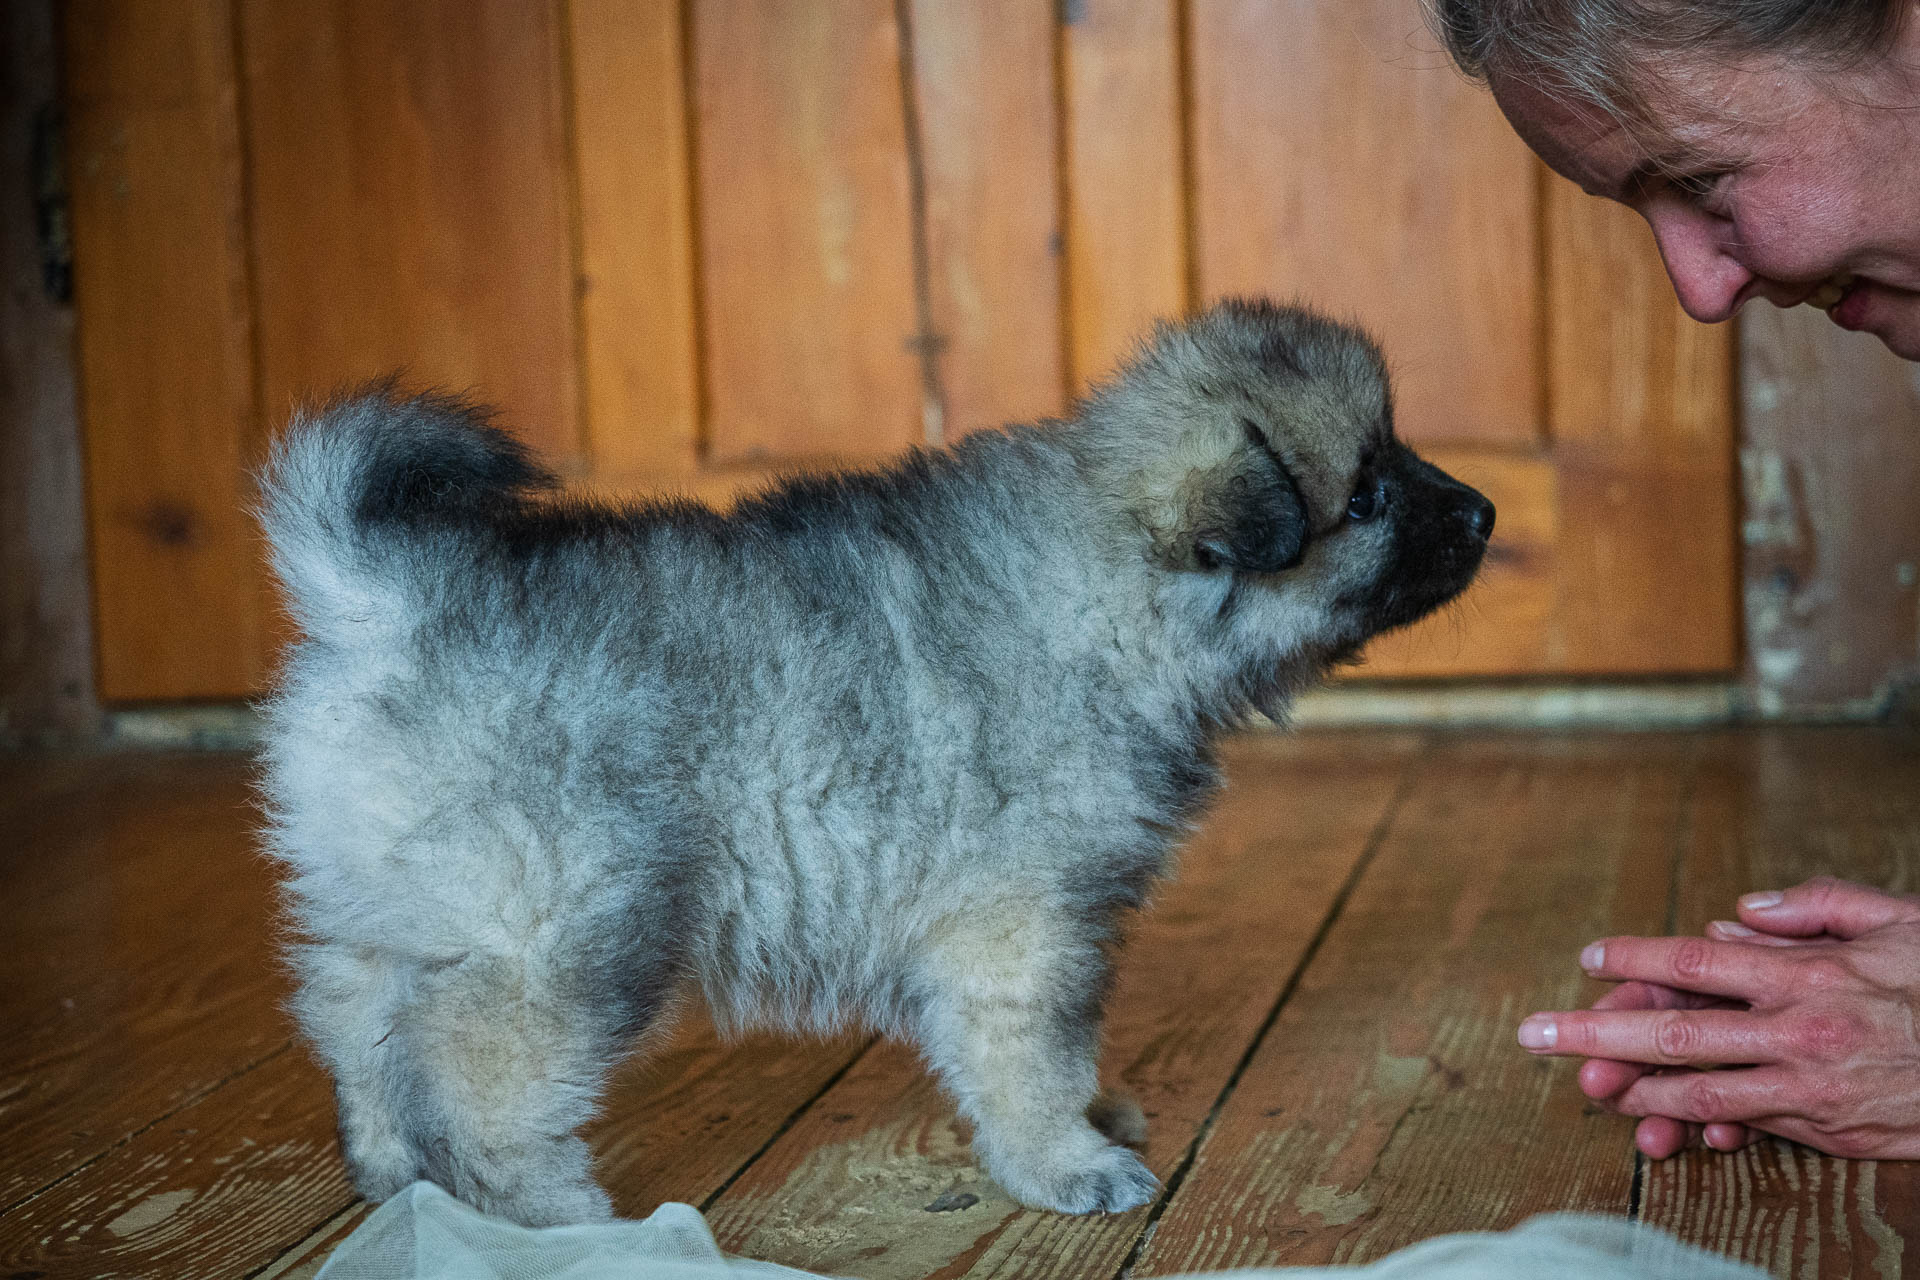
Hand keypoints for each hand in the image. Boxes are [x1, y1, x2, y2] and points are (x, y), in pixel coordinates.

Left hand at [1517, 877, 1919, 1158]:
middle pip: (1674, 1031)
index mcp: (1806, 973)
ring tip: (1581, 1084)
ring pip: (1700, 1090)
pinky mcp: (1828, 1129)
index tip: (1587, 958)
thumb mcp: (1897, 918)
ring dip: (1633, 1088)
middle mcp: (1798, 1031)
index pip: (1696, 959)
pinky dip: (1699, 1122)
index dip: (1634, 958)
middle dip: (1594, 1033)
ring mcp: (1810, 1088)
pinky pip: (1749, 1126)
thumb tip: (1738, 910)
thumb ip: (1815, 907)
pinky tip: (1658, 1120)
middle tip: (1534, 1034)